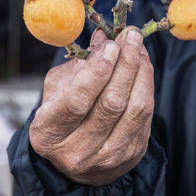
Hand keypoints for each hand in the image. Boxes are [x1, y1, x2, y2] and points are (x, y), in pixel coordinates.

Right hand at [29, 26, 154, 185]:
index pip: (76, 101)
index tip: (111, 45)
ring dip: (141, 72)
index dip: (97, 71)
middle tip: (131, 36)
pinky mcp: (132, 155)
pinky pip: (145, 115)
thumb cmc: (62, 113)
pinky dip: (146, 85)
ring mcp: (107, 158)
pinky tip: (142, 66)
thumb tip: (104, 36)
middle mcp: (77, 152)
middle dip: (125, 64)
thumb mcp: (58, 88)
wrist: (77, 157)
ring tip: (139, 47)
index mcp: (48, 134)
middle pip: (110, 103)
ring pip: (134, 109)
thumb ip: (79, 63)